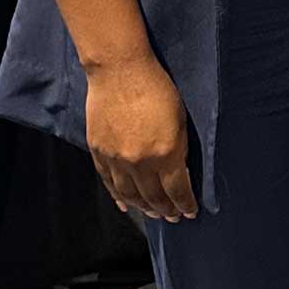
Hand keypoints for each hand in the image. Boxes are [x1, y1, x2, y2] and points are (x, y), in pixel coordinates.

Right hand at [84, 51, 197, 219]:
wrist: (120, 71)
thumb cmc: (157, 89)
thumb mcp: (180, 120)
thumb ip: (179, 149)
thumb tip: (178, 172)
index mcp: (165, 154)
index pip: (177, 190)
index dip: (185, 204)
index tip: (190, 212)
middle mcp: (139, 162)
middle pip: (153, 197)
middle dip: (165, 210)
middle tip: (173, 217)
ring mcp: (115, 159)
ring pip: (129, 194)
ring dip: (143, 207)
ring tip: (153, 214)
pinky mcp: (98, 151)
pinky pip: (108, 182)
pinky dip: (118, 196)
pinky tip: (126, 205)